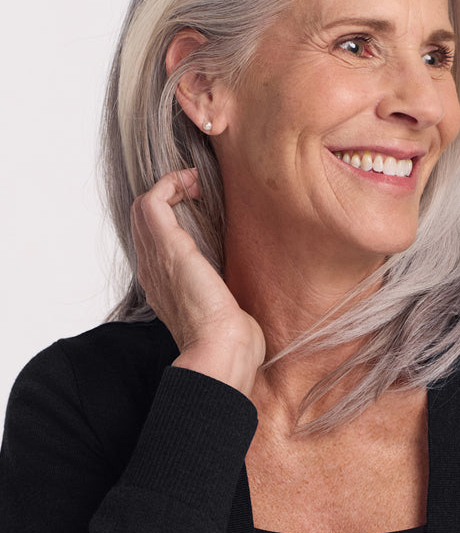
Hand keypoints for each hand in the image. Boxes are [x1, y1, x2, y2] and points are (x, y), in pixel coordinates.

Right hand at [130, 169, 264, 395]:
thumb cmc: (230, 339)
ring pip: (143, 207)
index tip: (201, 209)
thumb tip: (242, 290)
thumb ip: (224, 296)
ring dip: (171, 186)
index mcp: (163, 286)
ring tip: (196, 185)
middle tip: (199, 192)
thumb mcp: (224, 311)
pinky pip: (152, 200)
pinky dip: (171, 183)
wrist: (222, 349)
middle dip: (169, 196)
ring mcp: (156, 258)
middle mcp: (153, 270)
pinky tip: (195, 185)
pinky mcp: (168, 247)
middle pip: (143, 220)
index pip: (153, 242)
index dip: (172, 218)